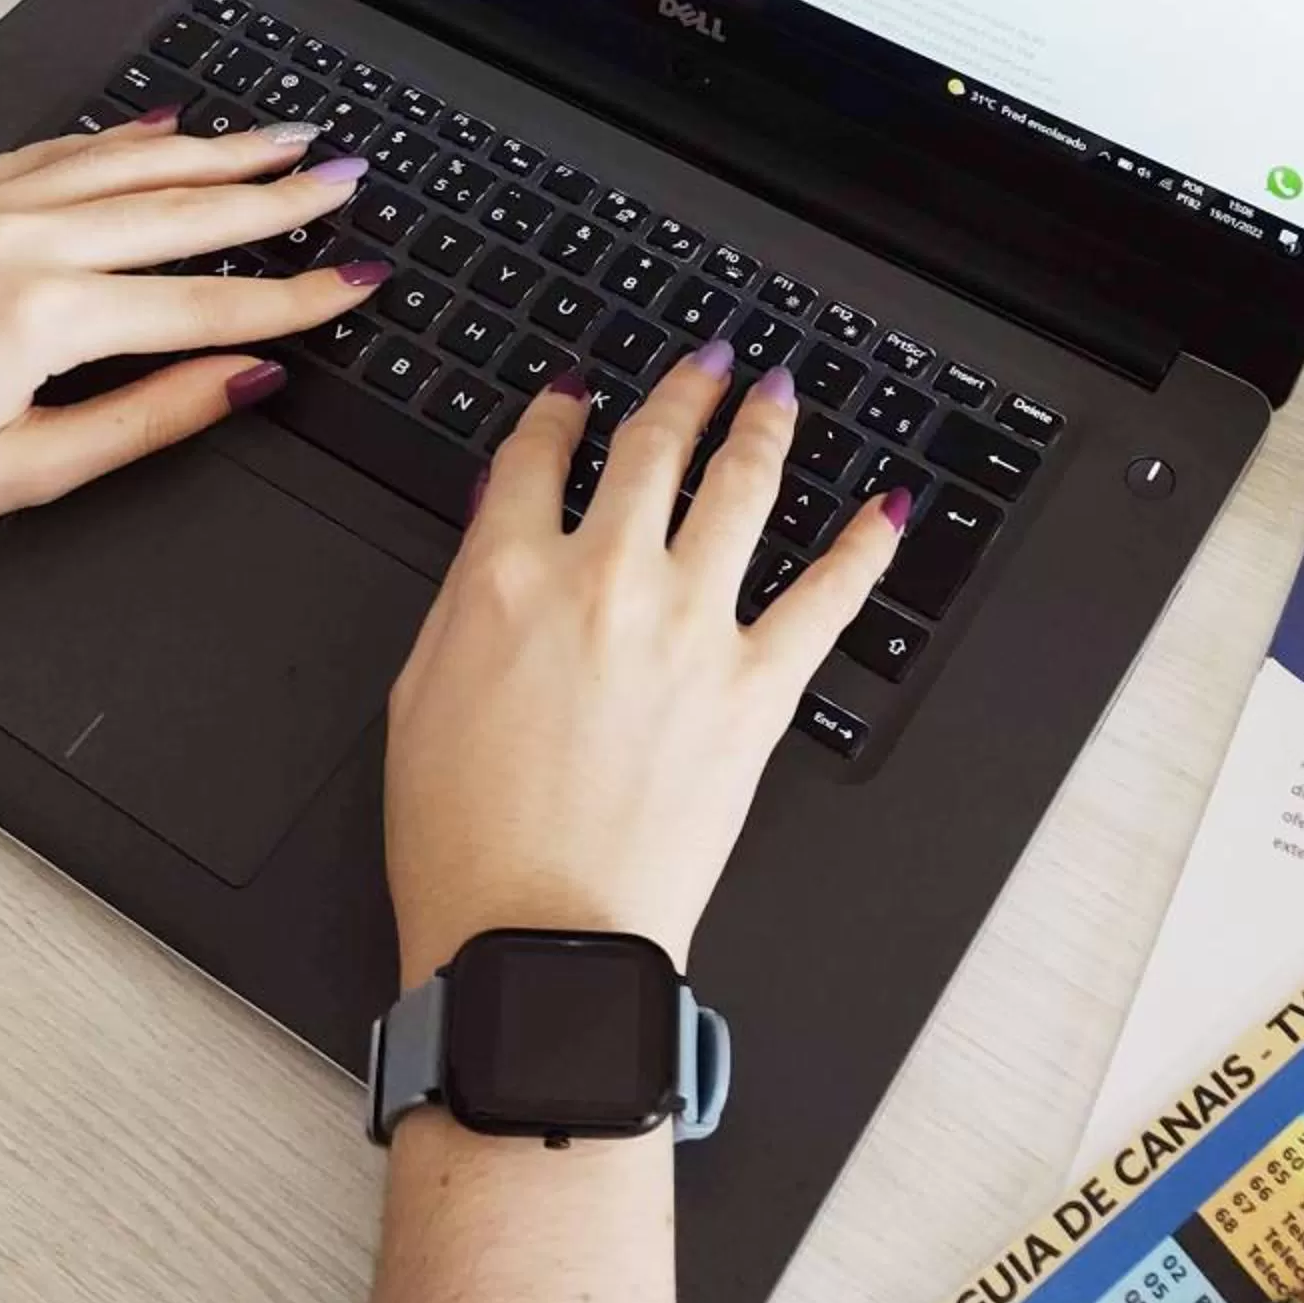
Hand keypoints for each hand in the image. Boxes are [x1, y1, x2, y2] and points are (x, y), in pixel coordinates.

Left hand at [0, 112, 385, 555]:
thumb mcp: (19, 473)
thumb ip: (145, 421)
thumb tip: (238, 383)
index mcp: (42, 315)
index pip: (207, 304)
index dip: (296, 297)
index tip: (357, 281)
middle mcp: (15, 239)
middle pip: (180, 209)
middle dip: (277, 195)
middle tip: (346, 177)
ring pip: (124, 164)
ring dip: (214, 150)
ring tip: (282, 140)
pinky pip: (54, 152)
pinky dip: (120, 140)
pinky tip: (164, 130)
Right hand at [382, 342, 907, 981]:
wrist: (536, 938)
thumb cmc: (464, 842)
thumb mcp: (419, 695)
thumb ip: (463, 593)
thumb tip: (498, 516)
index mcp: (507, 576)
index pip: (536, 456)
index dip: (558, 413)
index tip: (574, 395)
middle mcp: (605, 579)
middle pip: (650, 448)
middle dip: (680, 392)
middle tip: (704, 364)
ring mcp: (689, 626)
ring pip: (740, 488)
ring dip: (763, 427)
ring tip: (776, 393)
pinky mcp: (756, 686)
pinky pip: (828, 596)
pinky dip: (863, 545)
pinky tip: (884, 510)